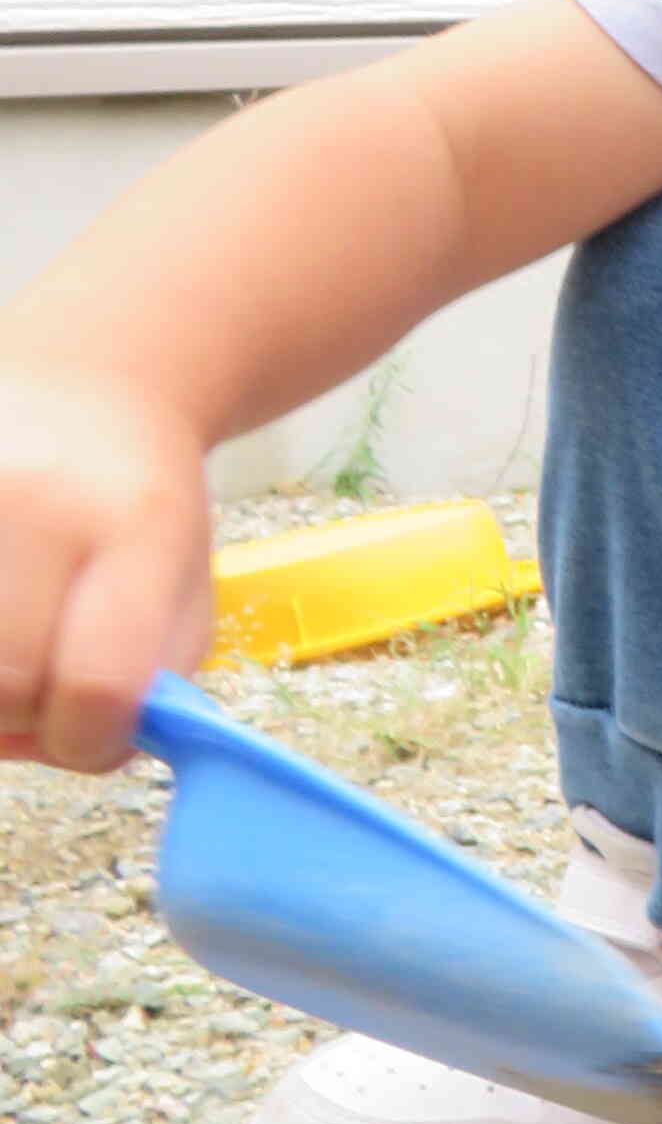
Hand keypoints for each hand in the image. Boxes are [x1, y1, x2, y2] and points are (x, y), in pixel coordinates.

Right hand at [0, 361, 214, 769]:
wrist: (83, 381)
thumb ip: (150, 683)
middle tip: (31, 688)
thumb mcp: (183, 588)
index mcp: (136, 524)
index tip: (88, 730)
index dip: (88, 740)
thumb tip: (83, 742)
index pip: (98, 684)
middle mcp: (34, 495)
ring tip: (7, 640)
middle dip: (15, 718)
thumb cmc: (136, 507)